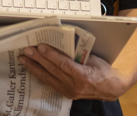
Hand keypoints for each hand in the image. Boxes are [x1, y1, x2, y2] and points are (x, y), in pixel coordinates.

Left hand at [18, 44, 133, 101]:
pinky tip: (32, 69)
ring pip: (49, 78)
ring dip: (35, 67)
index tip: (41, 47)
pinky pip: (50, 83)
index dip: (51, 55)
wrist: (112, 88)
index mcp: (84, 76)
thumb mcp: (94, 59)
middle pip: (53, 70)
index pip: (63, 64)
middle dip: (38, 59)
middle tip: (27, 50)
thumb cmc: (104, 71)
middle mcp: (75, 86)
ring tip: (24, 59)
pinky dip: (41, 75)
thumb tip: (63, 42)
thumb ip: (78, 53)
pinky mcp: (67, 93)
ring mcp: (70, 91)